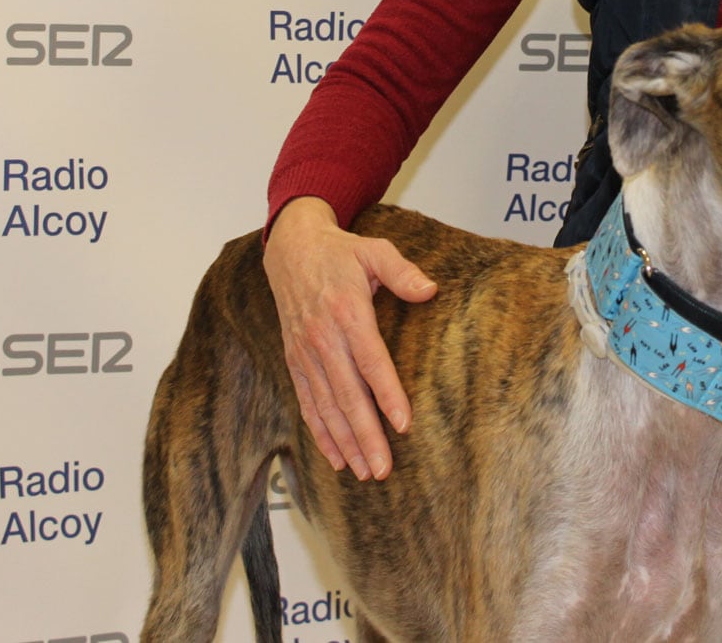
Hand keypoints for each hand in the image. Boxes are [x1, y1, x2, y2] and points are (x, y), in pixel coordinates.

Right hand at [263, 198, 437, 480]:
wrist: (291, 250)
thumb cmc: (340, 253)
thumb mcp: (374, 250)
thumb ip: (402, 271)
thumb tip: (430, 290)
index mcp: (347, 312)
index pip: (370, 361)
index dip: (386, 394)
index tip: (402, 424)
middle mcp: (323, 338)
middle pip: (347, 394)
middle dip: (365, 435)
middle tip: (383, 468)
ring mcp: (305, 353)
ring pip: (327, 406)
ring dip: (345, 442)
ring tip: (365, 472)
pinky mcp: (295, 361)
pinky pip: (308, 402)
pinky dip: (320, 432)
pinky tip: (335, 458)